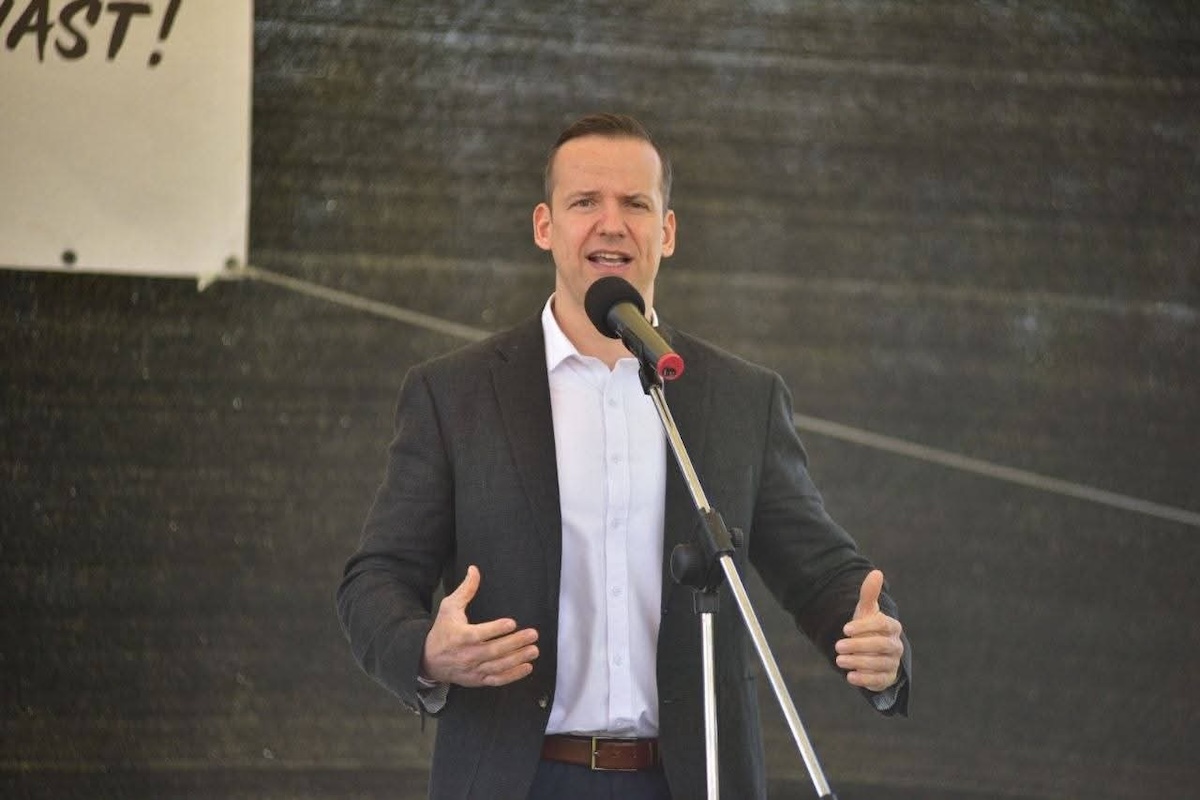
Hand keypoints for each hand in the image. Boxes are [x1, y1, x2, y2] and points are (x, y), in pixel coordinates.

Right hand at [420, 565, 539, 686]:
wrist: (428, 660)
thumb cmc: (442, 631)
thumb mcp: (449, 607)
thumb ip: (465, 590)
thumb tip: (474, 569)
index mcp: (460, 636)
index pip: (479, 634)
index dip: (496, 629)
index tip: (512, 623)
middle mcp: (467, 655)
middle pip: (493, 651)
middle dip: (515, 643)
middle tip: (533, 635)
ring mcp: (473, 669)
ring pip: (498, 666)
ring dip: (518, 659)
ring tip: (534, 650)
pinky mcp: (477, 680)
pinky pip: (497, 680)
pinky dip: (512, 676)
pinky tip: (526, 667)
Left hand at [835, 569, 903, 691]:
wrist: (871, 652)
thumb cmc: (867, 628)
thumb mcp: (866, 612)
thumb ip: (869, 594)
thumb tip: (876, 572)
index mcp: (892, 627)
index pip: (882, 625)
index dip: (864, 627)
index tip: (845, 629)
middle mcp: (896, 645)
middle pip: (881, 645)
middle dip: (859, 646)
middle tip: (837, 646)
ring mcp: (893, 663)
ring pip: (879, 664)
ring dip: (858, 662)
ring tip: (839, 660)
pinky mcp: (887, 678)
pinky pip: (879, 680)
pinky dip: (865, 679)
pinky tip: (850, 676)